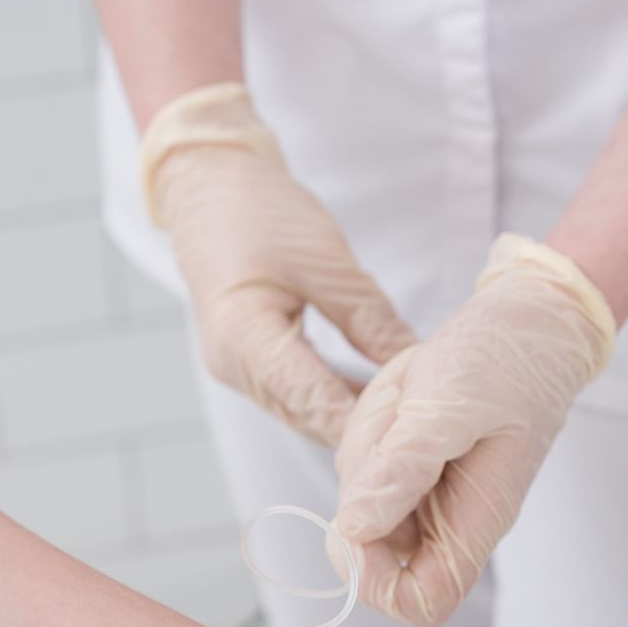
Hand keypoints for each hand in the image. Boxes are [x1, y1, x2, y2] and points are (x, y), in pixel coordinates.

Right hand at [144, 83, 414, 446]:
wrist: (207, 188)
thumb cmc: (259, 213)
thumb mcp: (325, 260)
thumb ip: (369, 318)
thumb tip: (414, 364)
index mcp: (243, 335)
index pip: (311, 396)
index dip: (359, 423)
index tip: (408, 438)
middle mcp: (233, 365)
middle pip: (305, 415)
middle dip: (359, 430)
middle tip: (420, 438)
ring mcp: (236, 368)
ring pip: (301, 411)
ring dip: (347, 418)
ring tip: (404, 425)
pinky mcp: (247, 362)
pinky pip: (294, 394)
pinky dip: (332, 398)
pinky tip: (372, 400)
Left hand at [332, 235, 616, 625]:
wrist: (530, 319)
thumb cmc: (508, 360)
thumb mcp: (449, 406)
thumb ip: (403, 469)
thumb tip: (355, 526)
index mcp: (473, 520)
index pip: (421, 601)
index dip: (376, 581)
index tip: (358, 525)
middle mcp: (448, 517)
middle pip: (374, 549)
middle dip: (363, 491)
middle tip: (392, 431)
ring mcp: (428, 492)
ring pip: (360, 501)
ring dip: (367, 448)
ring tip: (409, 401)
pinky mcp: (411, 464)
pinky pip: (364, 463)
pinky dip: (369, 430)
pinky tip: (405, 397)